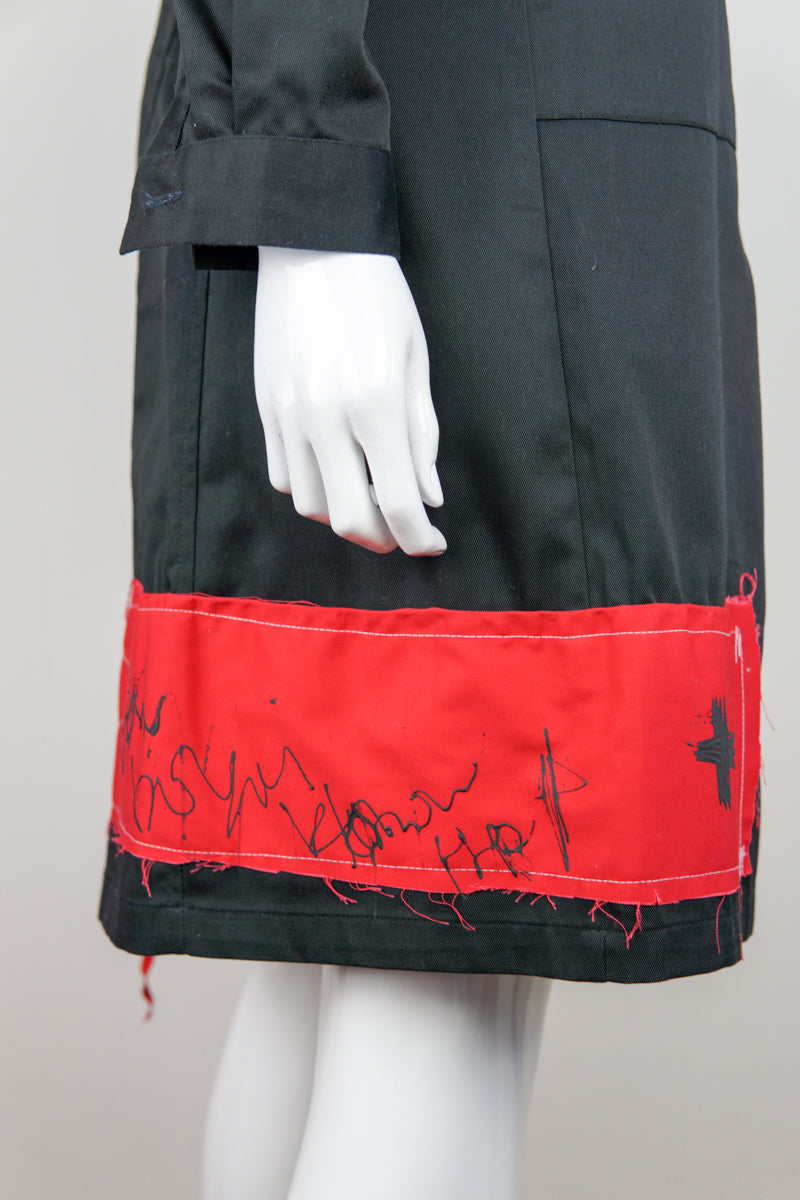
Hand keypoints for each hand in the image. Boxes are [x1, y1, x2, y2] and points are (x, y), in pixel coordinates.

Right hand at [254, 246, 445, 555]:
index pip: (398, 503)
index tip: (433, 543)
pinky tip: (335, 470)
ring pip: (311, 505)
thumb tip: (429, 498)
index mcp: (375, 405)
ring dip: (344, 513)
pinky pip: (283, 476)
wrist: (310, 243)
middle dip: (382, 539)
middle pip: (349, 520)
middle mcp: (326, 418)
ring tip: (369, 494)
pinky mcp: (265, 408)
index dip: (419, 538)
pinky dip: (312, 488)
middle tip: (403, 531)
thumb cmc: (378, 297)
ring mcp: (288, 416)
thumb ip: (423, 436)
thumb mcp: (415, 361)